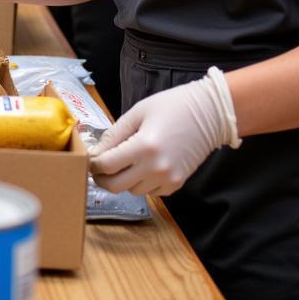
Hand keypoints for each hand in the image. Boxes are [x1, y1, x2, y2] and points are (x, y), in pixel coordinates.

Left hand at [89, 70, 239, 195]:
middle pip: (116, 185)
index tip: (89, 159)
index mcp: (144, 147)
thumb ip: (115, 134)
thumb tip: (97, 151)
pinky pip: (150, 192)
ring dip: (122, 180)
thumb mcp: (137, 113)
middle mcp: (156, 168)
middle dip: (102, 178)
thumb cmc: (171, 107)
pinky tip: (140, 168)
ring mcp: (168, 179)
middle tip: (97, 168)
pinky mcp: (177, 184)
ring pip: (132, 190)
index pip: (107, 165)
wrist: (208, 114)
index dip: (93, 164)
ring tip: (121, 164)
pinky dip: (140, 184)